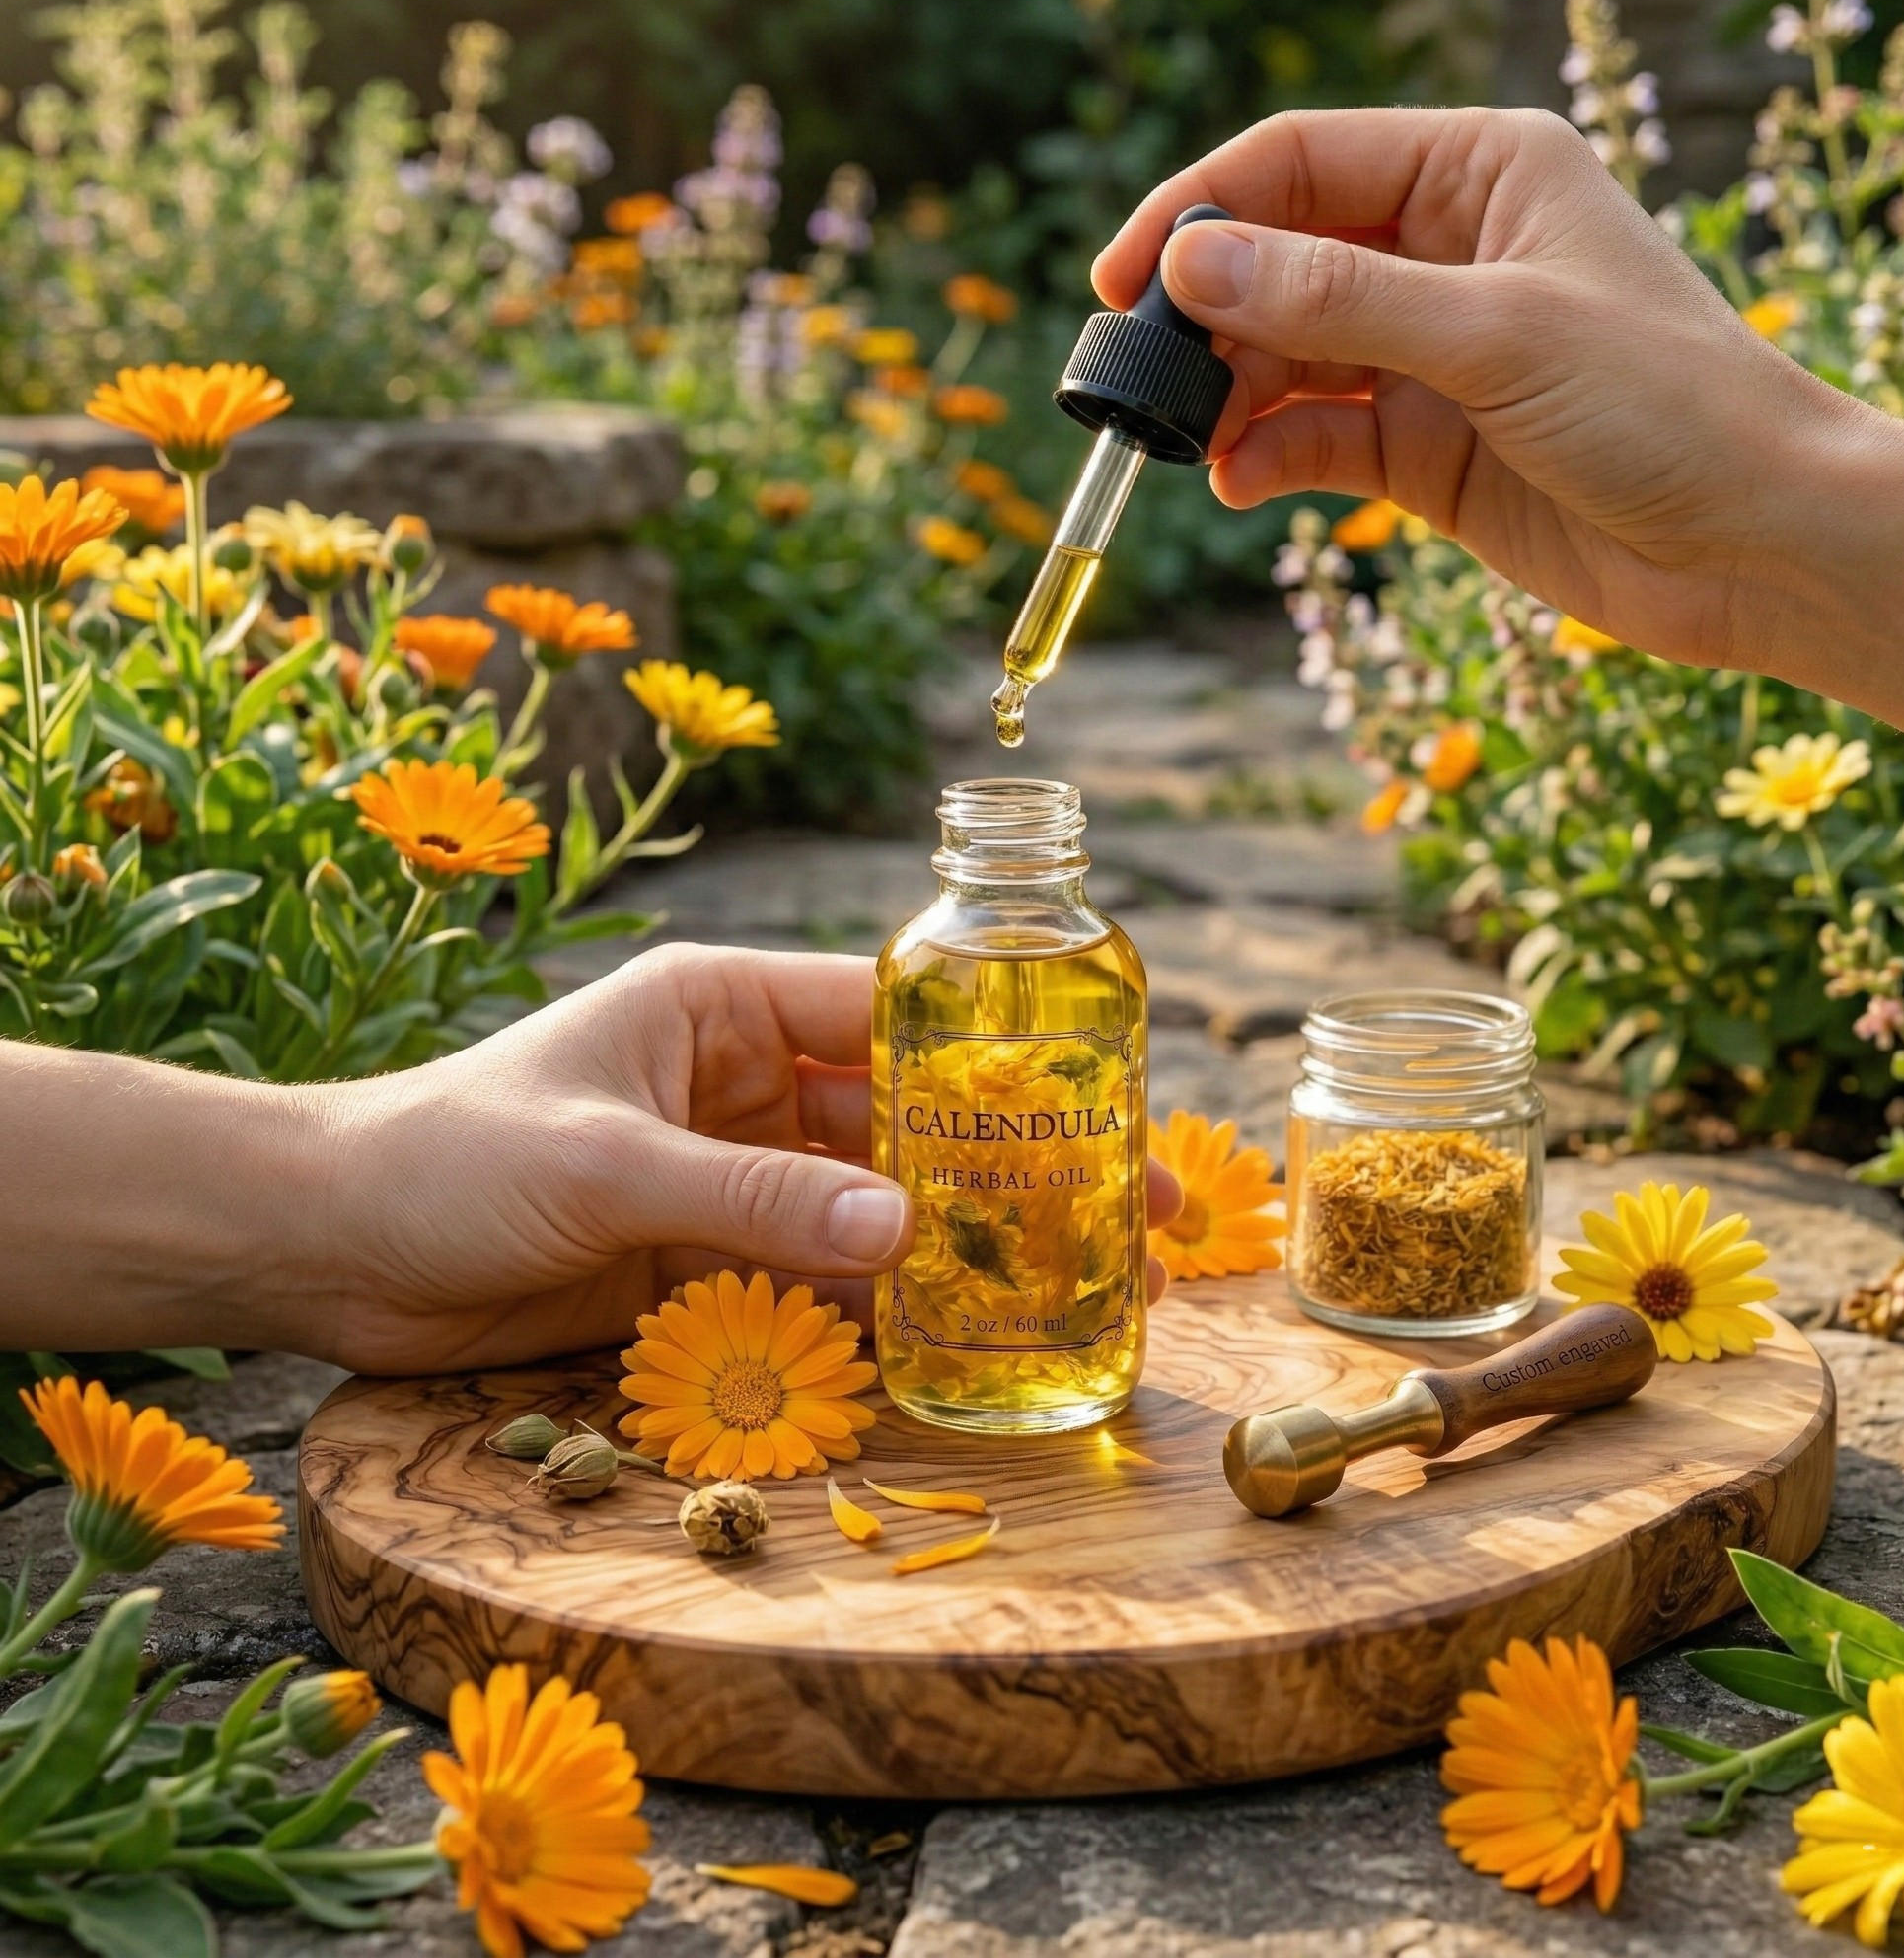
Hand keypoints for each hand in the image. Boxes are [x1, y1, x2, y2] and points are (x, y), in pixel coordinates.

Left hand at [296, 944, 1178, 1372]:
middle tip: (1128, 1215)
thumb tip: (908, 1229)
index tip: (1098, 1099)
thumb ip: (749, 1195)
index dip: (997, 1055)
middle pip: (909, 1119)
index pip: (891, 1014)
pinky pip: (821, 1275)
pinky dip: (885, 1306)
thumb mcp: (604, 1163)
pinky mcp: (710, 1257)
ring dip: (964, 1247)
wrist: (329, 1247)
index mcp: (727, 1008)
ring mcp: (734, 1173)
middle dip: (1010, 1166)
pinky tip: (964, 1341)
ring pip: (877, 1205)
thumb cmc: (447, 1154)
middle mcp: (747, 1083)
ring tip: (1077, 1292)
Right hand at [1095, 106, 1866, 671]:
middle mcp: (1444, 253)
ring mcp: (1429, 356)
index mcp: (1477, 173)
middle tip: (1141, 382)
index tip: (1123, 281)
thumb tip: (1195, 262)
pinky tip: (1237, 482)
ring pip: (1285, 358)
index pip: (1299, 163)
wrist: (1756, 545)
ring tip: (1186, 442)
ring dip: (1228, 398)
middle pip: (1277, 260)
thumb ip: (1337, 300)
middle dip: (1205, 318)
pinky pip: (1314, 438)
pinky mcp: (1424, 450)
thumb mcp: (1496, 334)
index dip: (1199, 211)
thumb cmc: (1668, 405)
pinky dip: (1267, 457)